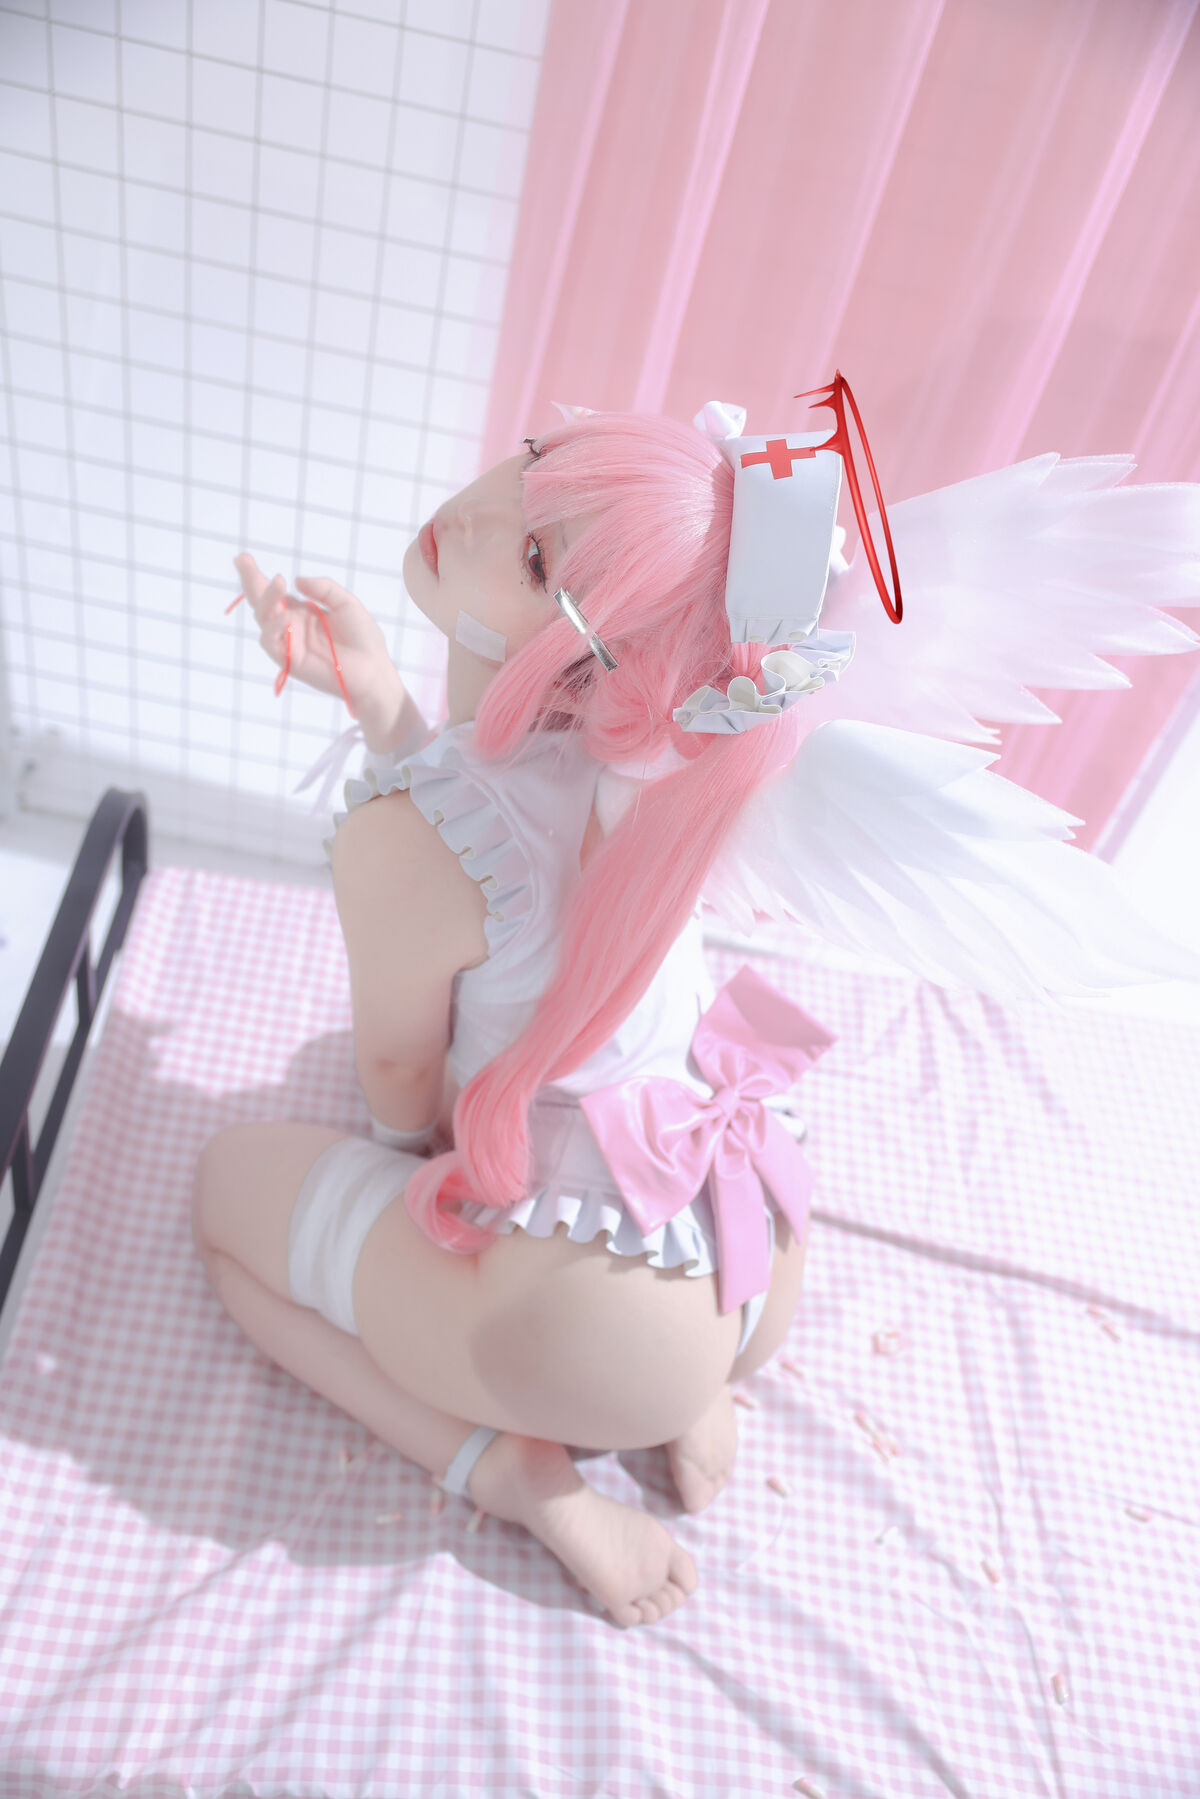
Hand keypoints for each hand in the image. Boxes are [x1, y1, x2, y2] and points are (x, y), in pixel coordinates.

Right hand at [231, 552, 399, 723]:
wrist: (373, 668)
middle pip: (262, 602)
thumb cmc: (363, 638)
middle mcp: (291, 625)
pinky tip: (285, 615)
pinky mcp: (289, 660)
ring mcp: (289, 642)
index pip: (275, 592)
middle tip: (243, 561)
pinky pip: (271, 642)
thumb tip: (296, 580)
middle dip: (251, 581)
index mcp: (302, 611)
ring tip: (278, 582)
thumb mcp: (345, 602)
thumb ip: (323, 588)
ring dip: (267, 599)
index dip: (257, 576)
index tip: (243, 558)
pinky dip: (274, 627)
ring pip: (263, 619)